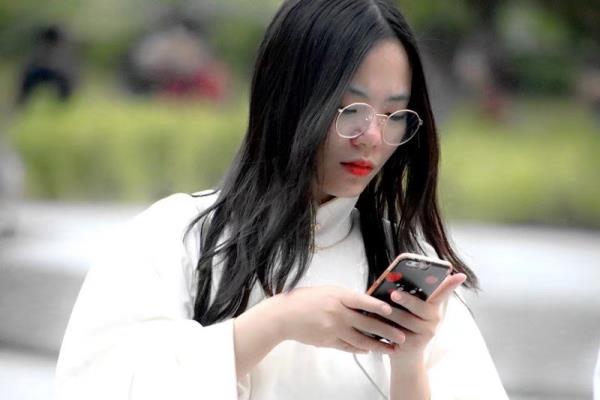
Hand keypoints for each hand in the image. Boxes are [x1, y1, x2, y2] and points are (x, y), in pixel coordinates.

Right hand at [274, 286, 407, 353]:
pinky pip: (348, 346)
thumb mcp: (328, 291)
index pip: (363, 301)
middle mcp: (337, 313)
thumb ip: (346, 298)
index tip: (393, 311)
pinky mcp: (328, 341)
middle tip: (401, 336)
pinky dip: (360, 348)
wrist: (284, 315)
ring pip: (360, 339)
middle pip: (366, 324)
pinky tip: (369, 349)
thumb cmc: (305, 299)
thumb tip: (366, 304)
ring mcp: (333, 329)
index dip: (378, 306)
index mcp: (338, 297)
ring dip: (377, 345)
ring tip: (390, 349)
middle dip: (386, 331)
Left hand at [384, 273, 466, 361]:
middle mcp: (435, 319)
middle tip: (393, 294)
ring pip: (406, 320)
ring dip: (391, 313)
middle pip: (421, 306)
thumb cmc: (403, 323)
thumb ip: (408, 295)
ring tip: (379, 308)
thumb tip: (393, 280)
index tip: (460, 275)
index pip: (443, 293)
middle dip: (406, 300)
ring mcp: (427, 333)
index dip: (452, 284)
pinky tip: (377, 322)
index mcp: (434, 306)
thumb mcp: (408, 308)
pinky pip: (400, 333)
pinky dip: (387, 326)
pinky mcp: (416, 345)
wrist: (404, 354)